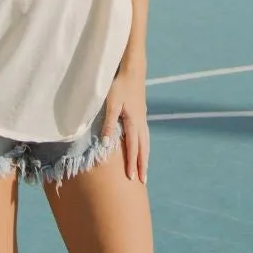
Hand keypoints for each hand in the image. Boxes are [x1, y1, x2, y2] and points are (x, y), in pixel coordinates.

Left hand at [103, 55, 148, 183]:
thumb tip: (106, 143)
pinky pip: (145, 137)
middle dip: (142, 166)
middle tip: (143, 182)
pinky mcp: (142, 115)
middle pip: (143, 149)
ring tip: (145, 170)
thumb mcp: (110, 104)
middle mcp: (141, 124)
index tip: (131, 178)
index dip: (132, 164)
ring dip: (145, 158)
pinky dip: (145, 147)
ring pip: (146, 143)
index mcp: (133, 123)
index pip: (133, 148)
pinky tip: (143, 149)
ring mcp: (143, 119)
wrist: (133, 71)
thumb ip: (108, 124)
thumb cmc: (119, 86)